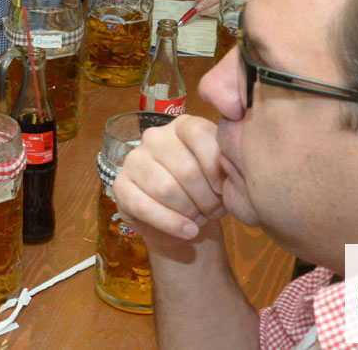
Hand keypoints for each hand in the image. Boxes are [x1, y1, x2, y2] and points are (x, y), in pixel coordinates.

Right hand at [112, 115, 227, 248]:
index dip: (215, 166)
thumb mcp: (223, 172)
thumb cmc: (206, 188)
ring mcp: (134, 160)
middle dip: (205, 197)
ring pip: (165, 188)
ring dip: (188, 211)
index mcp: (182, 126)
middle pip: (185, 167)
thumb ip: (228, 161)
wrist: (184, 216)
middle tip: (214, 212)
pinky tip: (188, 231)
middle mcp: (154, 137)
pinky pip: (144, 206)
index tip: (225, 188)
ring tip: (200, 221)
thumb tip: (236, 162)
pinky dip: (170, 223)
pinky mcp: (120, 185)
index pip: (199, 134)